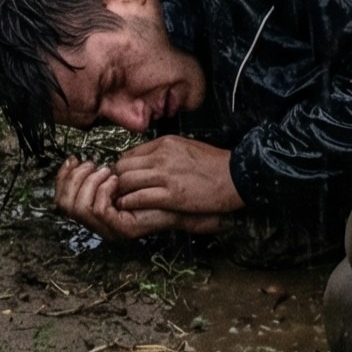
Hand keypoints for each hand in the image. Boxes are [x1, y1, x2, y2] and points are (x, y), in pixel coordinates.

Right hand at [54, 155, 205, 243]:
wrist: (185, 199)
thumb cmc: (158, 184)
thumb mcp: (123, 173)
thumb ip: (100, 172)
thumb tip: (76, 161)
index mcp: (95, 209)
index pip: (62, 198)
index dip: (63, 178)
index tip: (73, 159)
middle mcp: (98, 222)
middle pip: (64, 205)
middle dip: (74, 179)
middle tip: (93, 165)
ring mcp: (109, 228)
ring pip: (79, 208)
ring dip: (89, 184)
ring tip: (107, 173)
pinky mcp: (122, 230)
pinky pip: (98, 211)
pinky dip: (102, 192)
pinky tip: (114, 181)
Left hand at [112, 138, 243, 220]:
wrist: (236, 176)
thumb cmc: (215, 164)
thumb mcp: (186, 147)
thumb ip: (165, 152)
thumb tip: (146, 161)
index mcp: (165, 143)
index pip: (129, 154)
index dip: (122, 169)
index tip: (123, 179)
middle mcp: (161, 156)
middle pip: (122, 167)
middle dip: (115, 181)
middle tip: (117, 192)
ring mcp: (165, 175)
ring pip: (125, 182)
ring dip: (119, 194)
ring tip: (120, 202)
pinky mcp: (171, 195)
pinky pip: (138, 198)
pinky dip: (129, 203)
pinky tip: (130, 208)